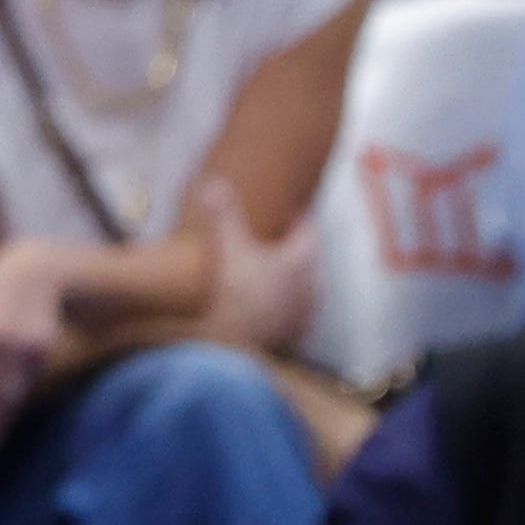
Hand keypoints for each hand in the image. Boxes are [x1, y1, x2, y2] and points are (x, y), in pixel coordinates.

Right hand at [195, 178, 319, 357]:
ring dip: (296, 281)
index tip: (291, 211)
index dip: (299, 219)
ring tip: (277, 274)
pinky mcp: (292, 336)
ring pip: (307, 292)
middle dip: (298, 250)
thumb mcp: (226, 245)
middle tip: (281, 240)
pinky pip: (297, 318)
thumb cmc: (235, 290)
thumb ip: (222, 213)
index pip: (308, 233)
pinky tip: (274, 309)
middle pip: (311, 262)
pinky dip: (288, 309)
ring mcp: (302, 315)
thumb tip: (214, 183)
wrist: (233, 340)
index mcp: (299, 262)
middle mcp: (309, 288)